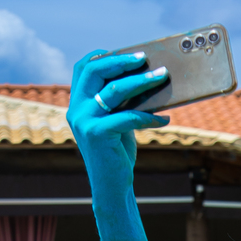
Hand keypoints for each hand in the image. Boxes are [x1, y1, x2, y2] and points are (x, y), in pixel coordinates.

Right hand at [66, 49, 169, 186]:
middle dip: (122, 61)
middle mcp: (76, 110)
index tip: (125, 52)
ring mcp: (84, 121)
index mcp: (77, 104)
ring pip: (115, 90)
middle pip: (95, 71)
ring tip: (163, 76)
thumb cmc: (117, 154)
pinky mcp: (98, 134)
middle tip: (146, 58)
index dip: (101, 55)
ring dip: (142, 81)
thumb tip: (146, 78)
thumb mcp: (116, 123)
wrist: (111, 187)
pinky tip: (164, 119)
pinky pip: (128, 116)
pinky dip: (149, 116)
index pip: (83, 68)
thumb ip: (120, 103)